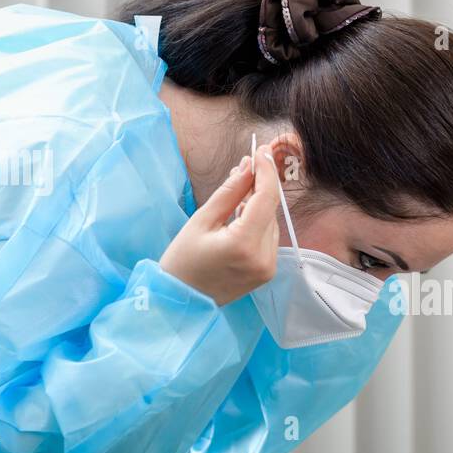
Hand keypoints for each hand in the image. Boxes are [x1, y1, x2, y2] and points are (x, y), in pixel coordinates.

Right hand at [159, 143, 281, 305]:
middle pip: (270, 210)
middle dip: (260, 187)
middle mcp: (263, 258)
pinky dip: (258, 224)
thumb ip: (230, 191)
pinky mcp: (267, 273)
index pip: (266, 198)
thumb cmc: (183, 260)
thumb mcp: (202, 219)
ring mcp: (268, 268)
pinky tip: (241, 217)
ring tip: (237, 195)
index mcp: (245, 244)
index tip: (260, 152)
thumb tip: (249, 165)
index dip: (266, 172)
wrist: (181, 300)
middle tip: (244, 168)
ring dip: (258, 206)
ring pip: (271, 223)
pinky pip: (269, 239)